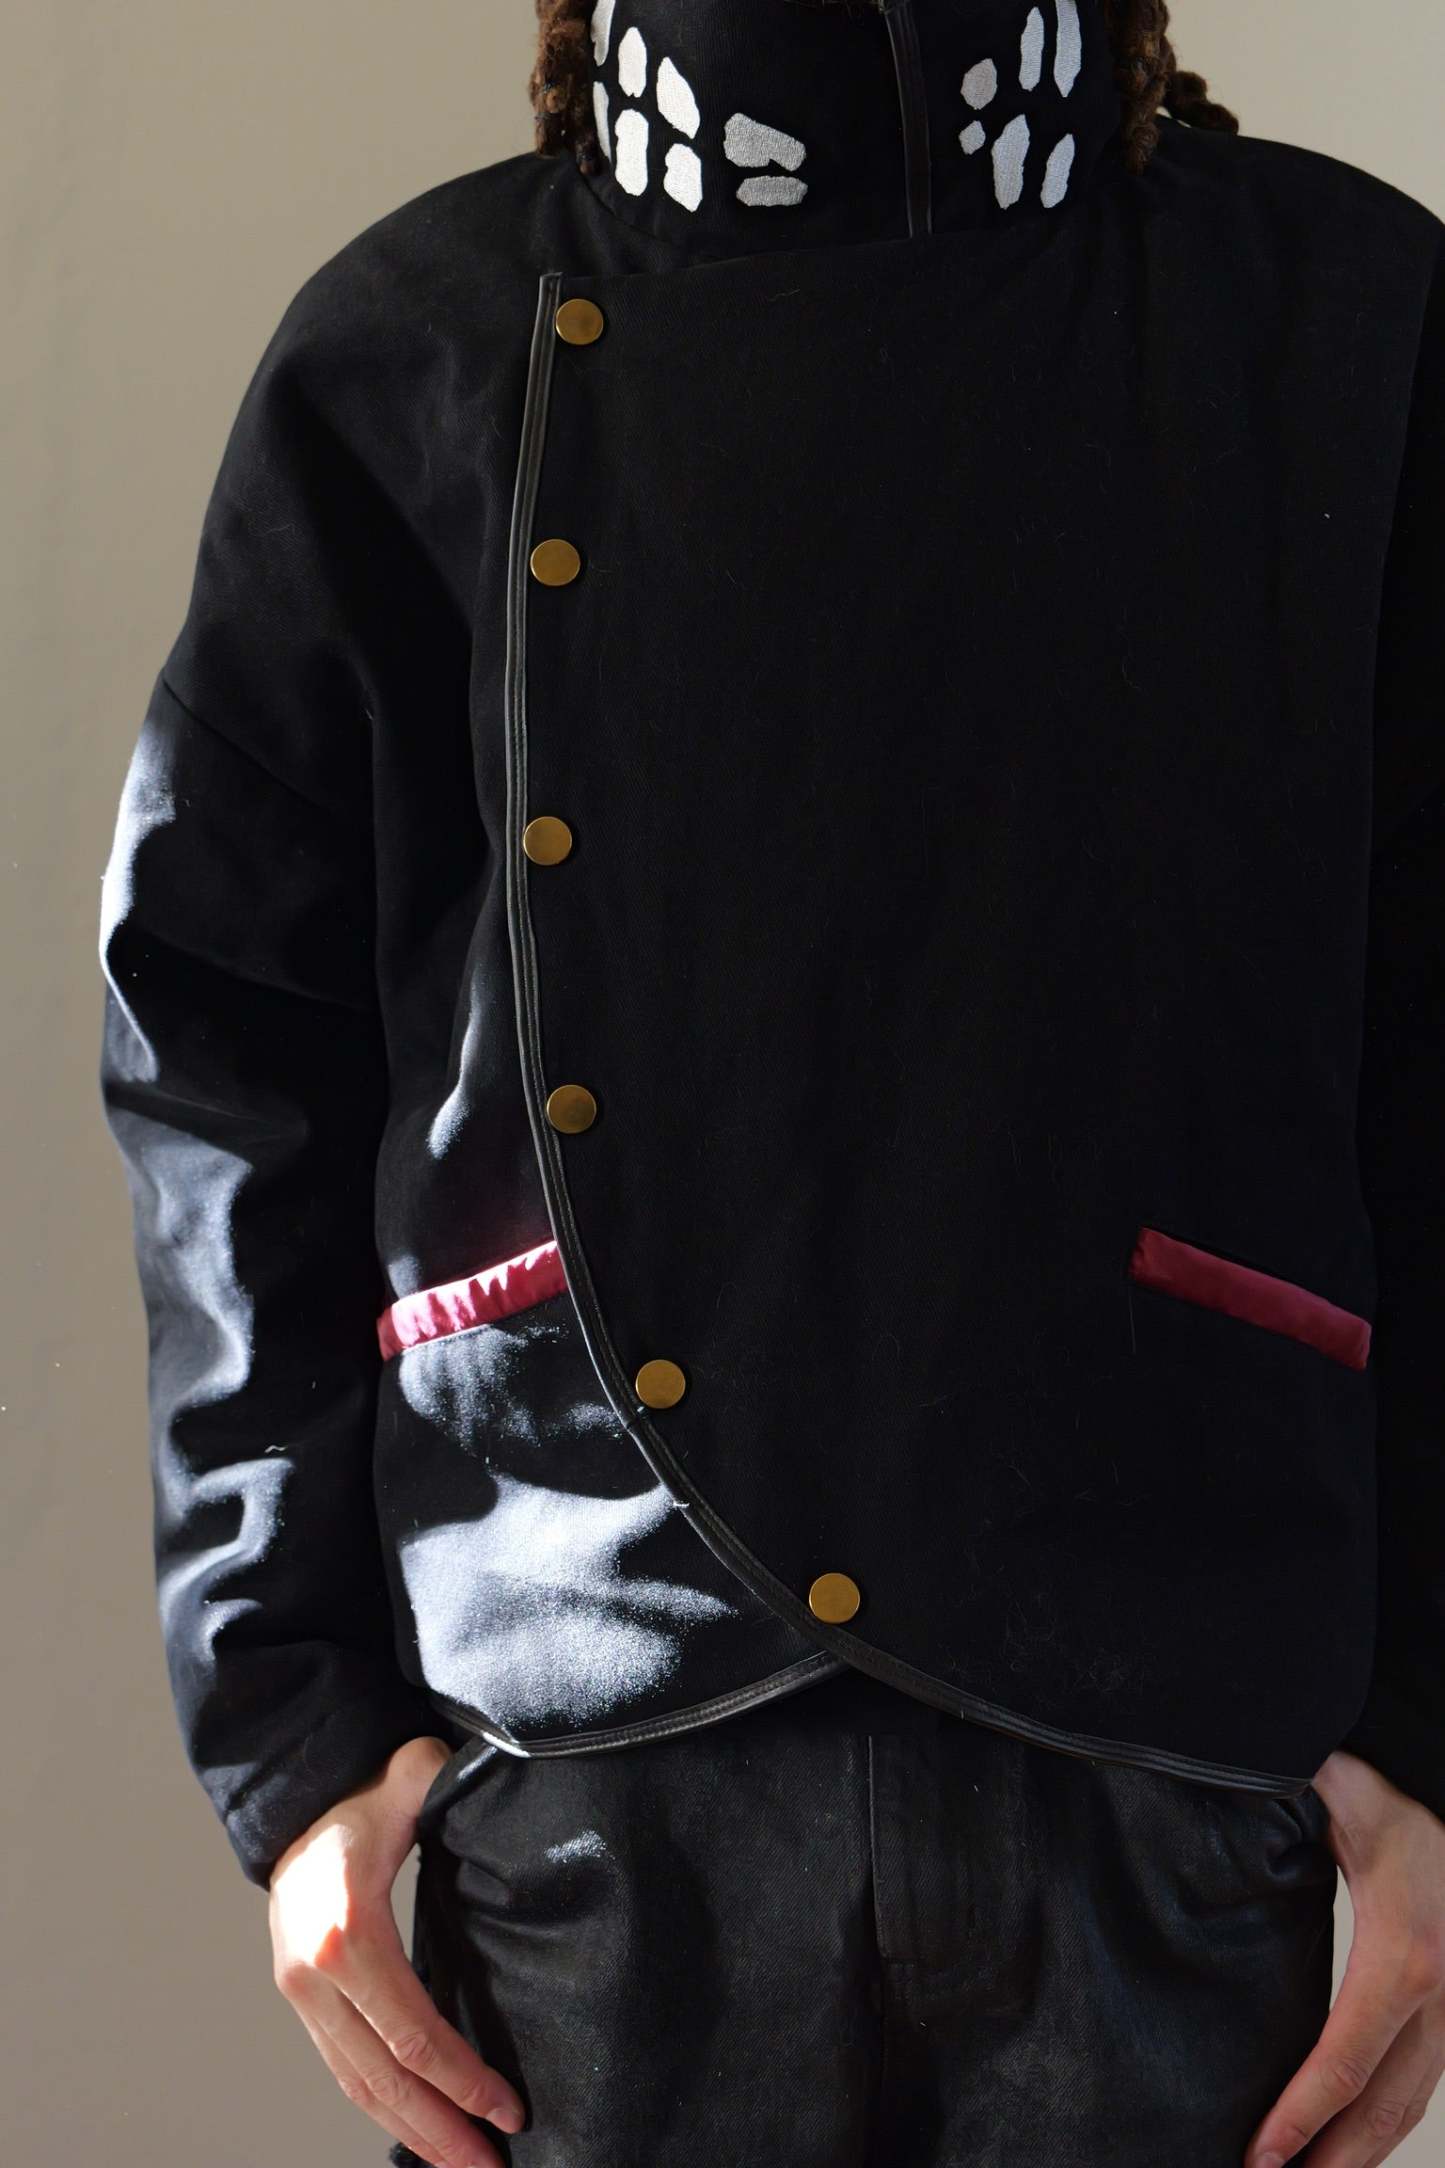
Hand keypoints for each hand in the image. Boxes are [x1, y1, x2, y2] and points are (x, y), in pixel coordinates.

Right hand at [269, 1734, 525, 2166]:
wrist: (297, 1805)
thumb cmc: (362, 1797)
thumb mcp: (410, 1778)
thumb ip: (443, 1777)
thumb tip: (499, 1773)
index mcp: (347, 1934)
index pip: (411, 2034)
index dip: (462, 2080)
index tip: (509, 2109)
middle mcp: (314, 1978)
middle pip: (382, 2079)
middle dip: (440, 2131)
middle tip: (492, 2167)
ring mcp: (301, 1996)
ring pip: (358, 2086)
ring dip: (412, 2131)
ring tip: (464, 2163)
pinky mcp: (303, 2003)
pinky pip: (344, 2069)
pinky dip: (383, 2106)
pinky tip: (422, 2126)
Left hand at [1245, 1749, 1444, 2166]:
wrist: (1443, 1785)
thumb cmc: (1385, 1787)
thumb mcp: (1335, 1783)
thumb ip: (1285, 1782)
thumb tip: (1218, 1773)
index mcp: (1403, 1954)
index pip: (1348, 2059)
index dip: (1301, 2117)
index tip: (1256, 2158)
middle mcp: (1439, 1993)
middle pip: (1385, 2108)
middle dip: (1329, 2161)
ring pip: (1411, 2105)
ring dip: (1357, 2154)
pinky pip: (1420, 2081)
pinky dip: (1383, 2123)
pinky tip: (1341, 2141)